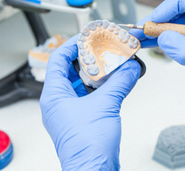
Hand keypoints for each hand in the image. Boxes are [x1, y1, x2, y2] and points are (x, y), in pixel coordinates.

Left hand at [40, 35, 140, 169]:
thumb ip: (120, 82)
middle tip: (102, 49)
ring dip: (96, 73)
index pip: (58, 60)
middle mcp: (58, 102)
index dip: (71, 45)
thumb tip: (130, 68)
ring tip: (110, 63)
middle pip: (69, 70)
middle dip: (87, 58)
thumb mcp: (106, 105)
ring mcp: (69, 111)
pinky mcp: (81, 119)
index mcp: (54, 96)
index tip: (86, 37)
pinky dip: (101, 88)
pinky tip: (114, 82)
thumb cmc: (87, 147)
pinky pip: (89, 96)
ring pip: (80, 83)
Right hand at [131, 0, 184, 120]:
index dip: (173, 6)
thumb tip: (164, 39)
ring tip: (140, 37)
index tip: (157, 18)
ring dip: (157, 30)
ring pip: (175, 24)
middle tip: (142, 29)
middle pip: (180, 11)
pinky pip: (177, 37)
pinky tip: (149, 43)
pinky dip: (162, 40)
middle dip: (159, 20)